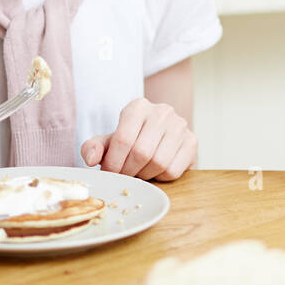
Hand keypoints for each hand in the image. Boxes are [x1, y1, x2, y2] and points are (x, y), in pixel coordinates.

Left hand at [81, 97, 195, 180]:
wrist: (159, 135)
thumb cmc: (131, 139)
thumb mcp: (109, 141)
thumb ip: (93, 148)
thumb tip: (92, 159)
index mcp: (138, 107)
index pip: (123, 139)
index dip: (113, 163)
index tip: (109, 174)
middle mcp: (162, 112)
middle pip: (141, 152)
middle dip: (128, 171)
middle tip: (124, 176)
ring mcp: (180, 125)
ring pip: (158, 162)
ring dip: (145, 175)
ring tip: (139, 172)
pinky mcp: (192, 141)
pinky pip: (173, 170)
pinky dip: (161, 177)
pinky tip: (155, 171)